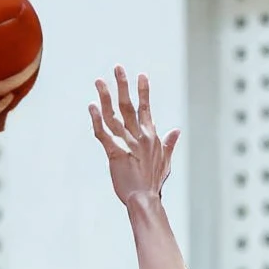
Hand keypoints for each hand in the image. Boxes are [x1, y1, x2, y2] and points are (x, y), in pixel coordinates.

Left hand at [89, 67, 179, 206]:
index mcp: (150, 137)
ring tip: (99, 82)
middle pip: (129, 106)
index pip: (146, 109)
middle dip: (123, 85)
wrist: (145, 199)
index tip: (141, 75)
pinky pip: (103, 134)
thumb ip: (169, 144)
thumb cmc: (153, 183)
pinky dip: (97, 120)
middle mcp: (139, 137)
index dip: (143, 91)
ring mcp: (127, 144)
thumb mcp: (165, 161)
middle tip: (117, 68)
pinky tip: (91, 107)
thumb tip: (177, 131)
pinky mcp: (115, 154)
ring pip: (114, 116)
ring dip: (105, 97)